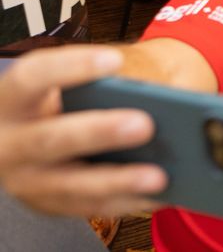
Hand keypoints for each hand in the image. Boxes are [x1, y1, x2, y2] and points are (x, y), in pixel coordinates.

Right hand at [0, 47, 165, 217]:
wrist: (61, 118)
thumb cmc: (86, 90)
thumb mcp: (91, 78)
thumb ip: (117, 80)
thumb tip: (162, 95)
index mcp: (12, 98)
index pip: (31, 78)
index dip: (71, 68)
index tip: (116, 60)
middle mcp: (9, 141)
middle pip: (49, 139)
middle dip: (98, 133)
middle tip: (144, 124)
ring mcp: (26, 178)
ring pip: (68, 184)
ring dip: (116, 181)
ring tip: (158, 175)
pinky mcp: (47, 203)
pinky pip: (86, 207)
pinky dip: (124, 201)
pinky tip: (155, 194)